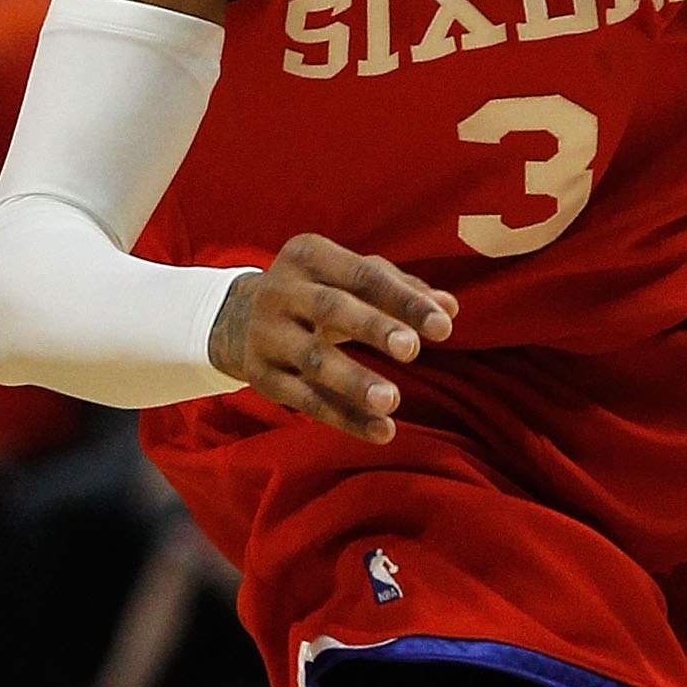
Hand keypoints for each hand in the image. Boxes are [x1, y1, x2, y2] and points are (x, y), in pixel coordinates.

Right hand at [208, 237, 456, 443]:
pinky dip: (345, 418)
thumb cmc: (317, 291)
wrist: (237, 318)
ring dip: (354, 381)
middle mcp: (281, 291)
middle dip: (373, 328)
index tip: (444, 325)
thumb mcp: (349, 278)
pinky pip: (305, 400)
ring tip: (392, 401)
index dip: (404, 300)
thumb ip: (401, 289)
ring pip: (313, 359)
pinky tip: (382, 431)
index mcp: (309, 256)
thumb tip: (449, 307)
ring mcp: (267, 335)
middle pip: (331, 308)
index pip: (363, 275)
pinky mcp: (261, 377)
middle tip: (412, 350)